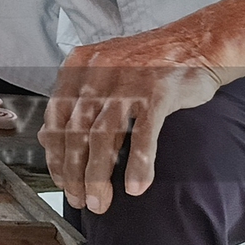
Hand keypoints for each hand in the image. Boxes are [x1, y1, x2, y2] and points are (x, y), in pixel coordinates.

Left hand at [40, 30, 224, 213]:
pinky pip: (143, 135)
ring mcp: (128, 83)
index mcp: (79, 67)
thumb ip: (77, 99)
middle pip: (75, 131)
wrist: (196, 43)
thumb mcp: (103, 70)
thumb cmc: (147, 63)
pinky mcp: (158, 93)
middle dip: (74, 172)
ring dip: (97, 175)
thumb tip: (47, 138)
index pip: (55, 118)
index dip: (56, 154)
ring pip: (102, 137)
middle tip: (79, 200)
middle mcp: (98, 73)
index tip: (61, 180)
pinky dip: (138, 165)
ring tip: (100, 201)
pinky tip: (135, 187)